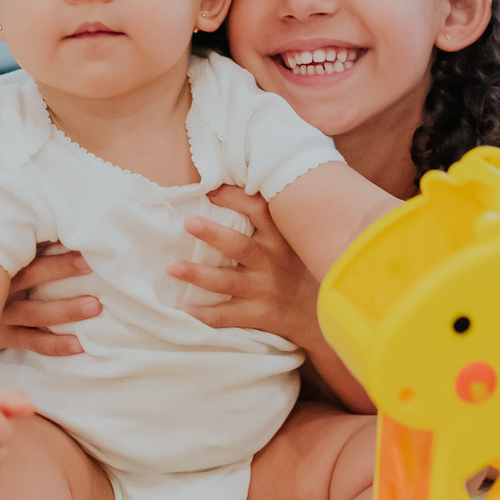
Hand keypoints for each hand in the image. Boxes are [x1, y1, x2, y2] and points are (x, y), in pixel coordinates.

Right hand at [0, 247, 100, 354]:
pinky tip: (78, 345)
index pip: (24, 249)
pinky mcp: (4, 337)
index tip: (78, 244)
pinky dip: (55, 345)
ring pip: (34, 313)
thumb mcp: (0, 256)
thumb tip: (57, 223)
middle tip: (90, 266)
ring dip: (65, 310)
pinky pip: (31, 342)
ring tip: (94, 306)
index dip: (49, 245)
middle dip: (61, 270)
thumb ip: (25, 242)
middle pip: (31, 276)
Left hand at [167, 186, 321, 347]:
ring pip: (227, 281)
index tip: (210, 191)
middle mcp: (271, 262)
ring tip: (173, 267)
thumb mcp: (298, 240)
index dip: (234, 198)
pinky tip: (182, 311)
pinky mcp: (259, 314)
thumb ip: (277, 219)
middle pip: (240, 246)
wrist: (326, 312)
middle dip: (213, 234)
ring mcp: (264, 290)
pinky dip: (204, 316)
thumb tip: (249, 183)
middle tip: (189, 222)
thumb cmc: (304, 269)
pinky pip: (228, 316)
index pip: (259, 211)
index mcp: (280, 239)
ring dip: (199, 274)